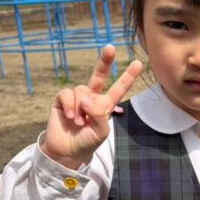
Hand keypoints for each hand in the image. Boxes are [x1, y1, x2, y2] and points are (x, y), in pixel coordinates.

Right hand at [41, 45, 143, 168]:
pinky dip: (69, 105)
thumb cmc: (87, 142)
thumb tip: (86, 98)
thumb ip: (98, 114)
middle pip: (99, 75)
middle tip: (110, 48)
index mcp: (105, 105)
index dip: (127, 77)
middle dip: (105, 61)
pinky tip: (69, 117)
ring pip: (81, 90)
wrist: (66, 151)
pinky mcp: (61, 100)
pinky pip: (67, 94)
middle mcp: (91, 98)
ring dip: (80, 108)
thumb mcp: (101, 131)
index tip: (138, 63)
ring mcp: (76, 98)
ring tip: (79, 122)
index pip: (118, 89)